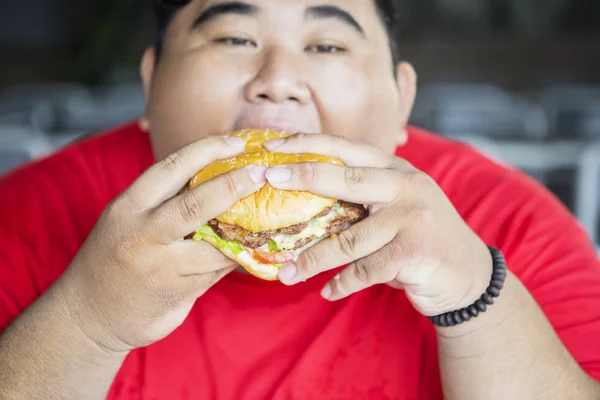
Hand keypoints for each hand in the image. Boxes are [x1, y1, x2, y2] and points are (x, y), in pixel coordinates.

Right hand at [57, 135, 267, 352]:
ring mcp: (160, 267)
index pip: (172, 169)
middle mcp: (142, 234)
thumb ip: (163, 203)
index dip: (208, 150)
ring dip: (243, 231)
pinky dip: (236, 259)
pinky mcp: (177, 293)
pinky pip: (216, 272)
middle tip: (262, 173)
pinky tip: (252, 249)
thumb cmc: (114, 258)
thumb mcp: (126, 220)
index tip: (237, 142)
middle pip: (195, 204)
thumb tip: (217, 179)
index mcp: (129, 207)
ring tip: (269, 215)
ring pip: (214, 245)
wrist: (88, 316)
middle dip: (234, 185)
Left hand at [263, 134, 492, 316]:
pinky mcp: (415, 252)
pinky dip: (342, 284)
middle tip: (267, 179)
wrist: (468, 274)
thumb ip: (364, 198)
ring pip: (349, 238)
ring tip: (287, 273)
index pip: (348, 148)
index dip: (310, 143)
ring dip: (313, 258)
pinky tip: (327, 292)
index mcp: (397, 170)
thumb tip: (303, 200)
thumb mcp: (397, 206)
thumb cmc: (420, 237)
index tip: (274, 145)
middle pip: (346, 178)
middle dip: (303, 176)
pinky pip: (365, 270)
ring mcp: (413, 218)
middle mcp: (406, 186)